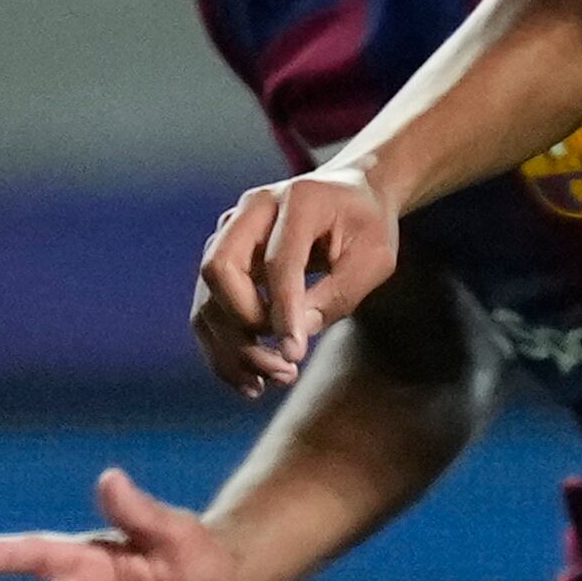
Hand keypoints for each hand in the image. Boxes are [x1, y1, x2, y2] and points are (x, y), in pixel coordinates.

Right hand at [193, 171, 400, 396]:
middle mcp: (252, 211)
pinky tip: (251, 380)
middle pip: (218, 269)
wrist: (353, 196)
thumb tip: (294, 336)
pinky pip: (209, 309)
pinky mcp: (225, 259)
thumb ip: (338, 294)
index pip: (278, 262)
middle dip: (243, 325)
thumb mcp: (374, 259)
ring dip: (229, 347)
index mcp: (297, 201)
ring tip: (268, 383)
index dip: (282, 312)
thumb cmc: (368, 227)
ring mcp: (231, 233)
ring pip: (206, 294)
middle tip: (283, 365)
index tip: (294, 357)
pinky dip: (222, 348)